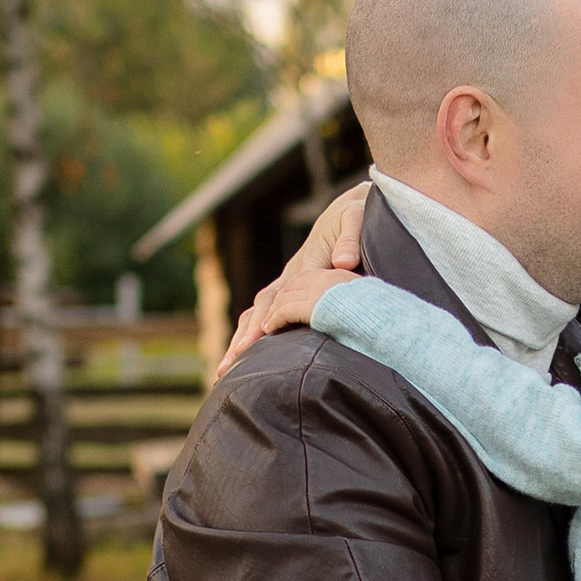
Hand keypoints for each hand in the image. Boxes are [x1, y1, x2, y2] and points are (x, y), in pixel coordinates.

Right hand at [214, 183, 372, 376]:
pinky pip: (268, 313)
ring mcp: (289, 283)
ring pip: (259, 312)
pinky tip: (245, 357)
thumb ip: (350, 238)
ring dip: (241, 340)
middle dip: (242, 338)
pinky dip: (254, 333)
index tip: (250, 346)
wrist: (349, 209)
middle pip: (260, 308)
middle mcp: (291, 275)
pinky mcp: (293, 290)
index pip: (278, 298)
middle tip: (227, 367)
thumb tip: (342, 262)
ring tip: (223, 371)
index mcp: (304, 264)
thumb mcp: (356, 219)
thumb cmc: (356, 215)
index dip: (262, 322)